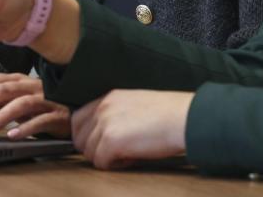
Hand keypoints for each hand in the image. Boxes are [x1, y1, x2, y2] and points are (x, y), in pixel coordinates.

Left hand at [0, 73, 70, 138]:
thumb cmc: (44, 105)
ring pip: (20, 104)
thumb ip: (0, 100)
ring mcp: (46, 99)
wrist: (79, 109)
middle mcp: (31, 86)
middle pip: (2, 90)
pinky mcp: (58, 115)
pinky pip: (40, 120)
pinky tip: (12, 135)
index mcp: (19, 80)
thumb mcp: (19, 99)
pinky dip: (25, 128)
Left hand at [71, 90, 192, 168]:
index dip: (87, 136)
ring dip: (104, 158)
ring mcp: (105, 123)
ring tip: (127, 155)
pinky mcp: (111, 141)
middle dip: (93, 149)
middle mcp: (103, 108)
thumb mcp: (136, 104)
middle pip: (79, 137)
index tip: (100, 145)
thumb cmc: (169, 114)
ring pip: (88, 152)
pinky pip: (100, 162)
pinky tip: (131, 158)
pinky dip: (114, 166)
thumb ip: (117, 114)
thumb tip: (107, 134)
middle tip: (115, 153)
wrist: (184, 117)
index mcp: (109, 98)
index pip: (78, 119)